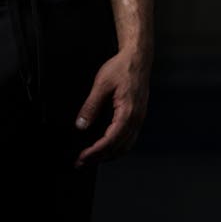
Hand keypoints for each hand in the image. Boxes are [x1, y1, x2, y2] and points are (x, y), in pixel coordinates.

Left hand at [73, 47, 150, 167]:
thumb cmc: (122, 68)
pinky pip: (129, 139)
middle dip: (100, 158)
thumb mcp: (101, 84)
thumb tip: (81, 125)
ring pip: (125, 147)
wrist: (137, 58)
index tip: (82, 157)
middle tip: (82, 162)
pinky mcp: (138, 116)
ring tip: (92, 158)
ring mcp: (139, 119)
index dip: (96, 152)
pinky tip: (108, 147)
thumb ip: (91, 106)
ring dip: (109, 155)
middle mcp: (136, 119)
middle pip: (118, 148)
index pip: (110, 141)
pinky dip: (117, 148)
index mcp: (127, 113)